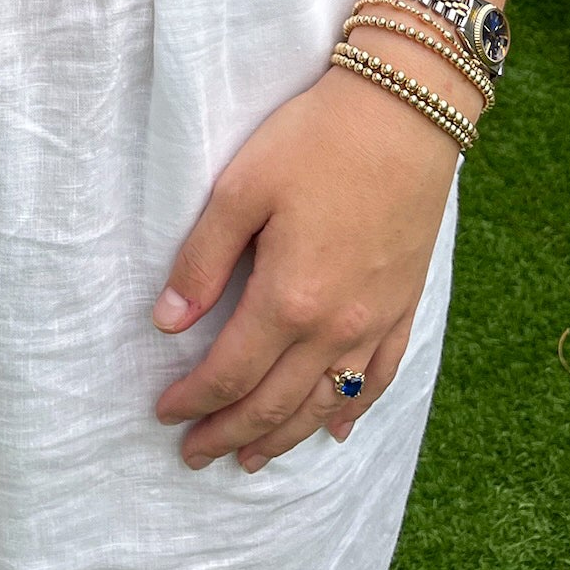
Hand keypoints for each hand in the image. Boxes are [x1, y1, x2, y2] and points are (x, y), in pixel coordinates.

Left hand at [150, 57, 466, 471]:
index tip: (164, 413)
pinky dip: (354, 410)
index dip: (194, 400)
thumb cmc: (315, 140)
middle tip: (194, 455)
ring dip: (285, 436)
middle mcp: (337, 325)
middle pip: (276, 401)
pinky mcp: (405, 303)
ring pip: (326, 402)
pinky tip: (336, 429)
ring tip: (250, 458)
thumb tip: (168, 321)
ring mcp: (377, 319)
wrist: (405, 110)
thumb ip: (203, 259)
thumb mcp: (242, 188)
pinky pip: (380, 377)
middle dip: (230, 432)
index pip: (231, 372)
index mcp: (290, 298)